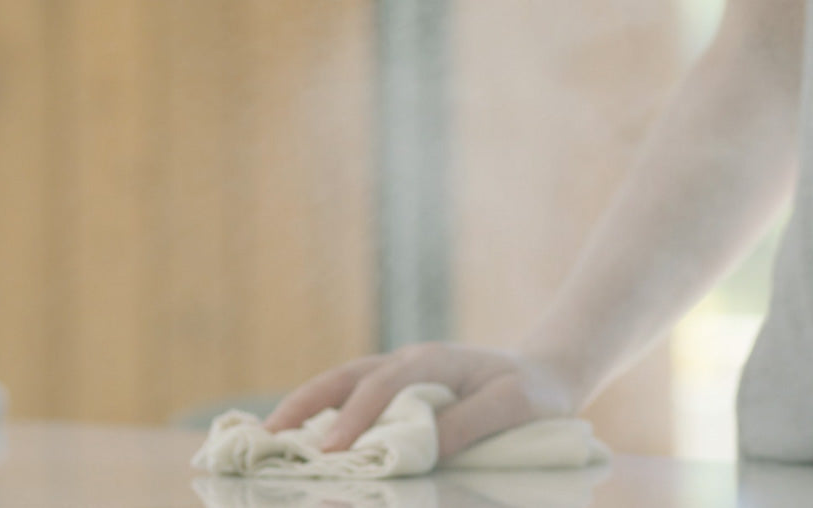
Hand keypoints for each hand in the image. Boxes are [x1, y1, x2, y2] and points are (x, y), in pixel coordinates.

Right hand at [262, 343, 576, 457]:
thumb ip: (468, 424)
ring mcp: (398, 375)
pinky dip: (321, 415)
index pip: (383, 387)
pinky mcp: (396, 393)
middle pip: (346, 378)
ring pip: (340, 385)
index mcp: (433, 361)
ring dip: (304, 408)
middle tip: (269, 436)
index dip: (355, 418)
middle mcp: (408, 362)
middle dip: (305, 405)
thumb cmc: (532, 393)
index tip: (331, 451)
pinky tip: (300, 439)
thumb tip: (419, 448)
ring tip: (268, 436)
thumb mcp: (513, 407)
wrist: (545, 375)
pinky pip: (350, 399)